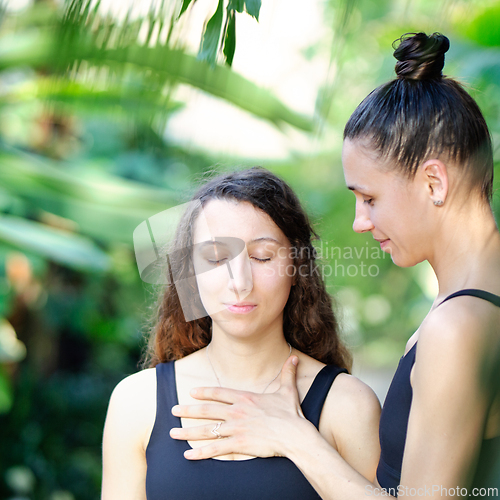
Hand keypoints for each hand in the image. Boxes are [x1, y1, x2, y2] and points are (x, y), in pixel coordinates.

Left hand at [169, 355, 314, 459]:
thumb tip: (294, 358)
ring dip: (187, 432)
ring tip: (173, 433)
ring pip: (206, 430)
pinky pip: (216, 449)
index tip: (192, 393)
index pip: (219, 393)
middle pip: (206, 410)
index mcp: (245, 398)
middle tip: (173, 410)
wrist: (295, 435)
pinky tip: (188, 455)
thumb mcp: (288, 391)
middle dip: (187, 410)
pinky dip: (200, 452)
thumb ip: (287, 374)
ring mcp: (236, 428)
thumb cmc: (291, 414)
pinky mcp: (239, 444)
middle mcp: (237, 411)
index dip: (204, 392)